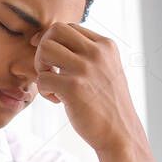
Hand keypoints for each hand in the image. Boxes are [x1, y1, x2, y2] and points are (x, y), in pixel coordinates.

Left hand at [30, 23, 142, 153]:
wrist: (120, 134)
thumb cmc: (108, 103)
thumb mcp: (106, 69)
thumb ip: (87, 53)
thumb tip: (49, 39)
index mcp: (106, 45)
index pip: (69, 27)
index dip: (53, 41)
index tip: (51, 59)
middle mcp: (97, 52)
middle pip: (54, 31)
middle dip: (43, 48)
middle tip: (49, 69)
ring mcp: (85, 69)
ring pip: (44, 49)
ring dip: (41, 67)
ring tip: (52, 83)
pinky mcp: (73, 87)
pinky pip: (42, 78)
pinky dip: (44, 91)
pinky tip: (58, 101)